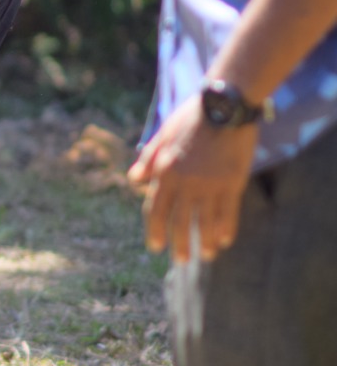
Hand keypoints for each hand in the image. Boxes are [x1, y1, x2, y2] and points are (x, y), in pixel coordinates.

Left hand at [128, 98, 258, 262]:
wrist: (225, 106)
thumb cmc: (192, 117)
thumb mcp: (163, 135)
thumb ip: (148, 159)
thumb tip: (133, 180)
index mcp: (164, 170)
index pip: (154, 209)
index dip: (154, 230)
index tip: (155, 247)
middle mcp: (185, 182)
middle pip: (178, 220)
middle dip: (178, 243)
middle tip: (180, 260)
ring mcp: (209, 184)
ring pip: (204, 221)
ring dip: (203, 242)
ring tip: (204, 257)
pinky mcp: (232, 182)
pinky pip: (228, 212)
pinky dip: (225, 229)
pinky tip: (224, 241)